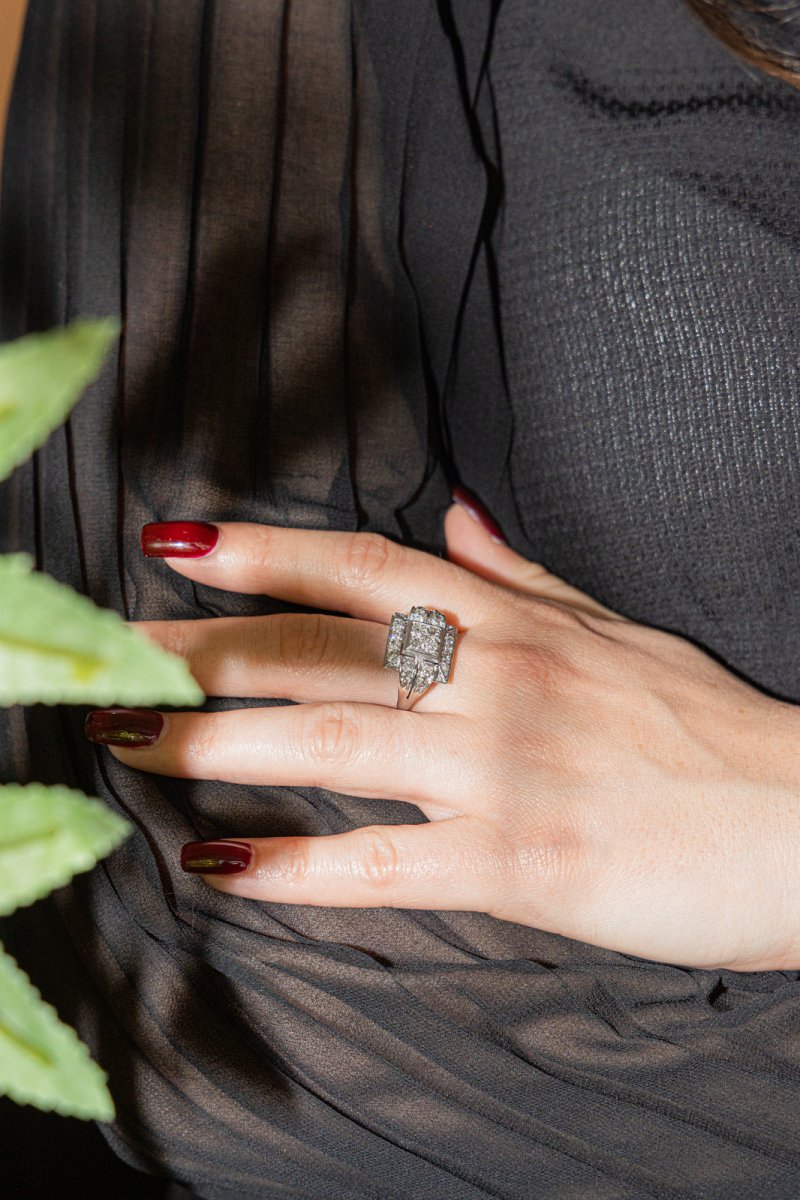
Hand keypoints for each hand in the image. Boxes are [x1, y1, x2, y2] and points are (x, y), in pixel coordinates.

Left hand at [85, 507, 799, 971]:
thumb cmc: (703, 726)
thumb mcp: (611, 628)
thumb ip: (520, 574)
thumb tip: (459, 514)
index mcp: (512, 621)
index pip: (362, 565)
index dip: (262, 551)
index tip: (176, 543)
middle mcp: (495, 678)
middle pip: (320, 650)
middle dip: (205, 653)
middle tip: (110, 662)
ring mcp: (504, 769)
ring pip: (332, 741)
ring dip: (221, 743)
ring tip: (135, 747)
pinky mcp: (520, 864)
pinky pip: (385, 864)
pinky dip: (298, 869)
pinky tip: (223, 870)